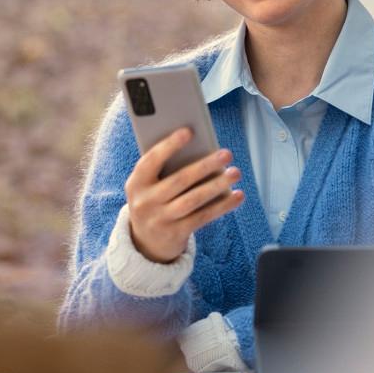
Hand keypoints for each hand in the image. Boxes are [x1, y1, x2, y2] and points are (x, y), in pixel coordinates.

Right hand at [124, 127, 244, 262]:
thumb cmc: (154, 199)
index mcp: (136, 182)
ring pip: (193, 200)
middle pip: (179, 180)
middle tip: (226, 154)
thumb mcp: (149, 184)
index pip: (151, 160)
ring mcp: (160, 219)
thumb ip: (165, 168)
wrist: (145, 241)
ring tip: (235, 173)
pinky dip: (222, 206)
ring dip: (216, 185)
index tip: (188, 131)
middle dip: (204, 165)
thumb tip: (200, 149)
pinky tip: (237, 195)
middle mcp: (145, 202)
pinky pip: (203, 217)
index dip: (169, 145)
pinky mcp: (175, 233)